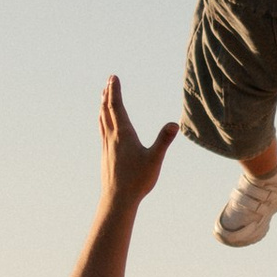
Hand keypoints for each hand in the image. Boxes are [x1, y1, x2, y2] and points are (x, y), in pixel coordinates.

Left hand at [98, 75, 176, 209]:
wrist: (117, 199)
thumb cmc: (137, 180)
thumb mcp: (155, 159)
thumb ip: (164, 140)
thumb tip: (174, 124)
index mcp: (123, 134)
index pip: (116, 107)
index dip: (115, 91)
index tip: (113, 77)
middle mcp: (112, 137)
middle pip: (107, 110)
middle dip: (108, 94)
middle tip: (109, 80)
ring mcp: (106, 145)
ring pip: (102, 120)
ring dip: (103, 105)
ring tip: (103, 96)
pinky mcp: (105, 154)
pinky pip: (102, 131)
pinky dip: (103, 120)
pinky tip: (105, 124)